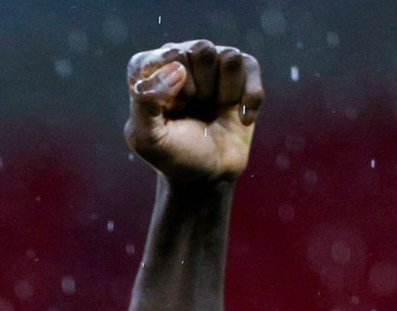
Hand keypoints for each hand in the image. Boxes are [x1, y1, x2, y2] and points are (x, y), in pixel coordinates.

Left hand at [124, 41, 262, 184]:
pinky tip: (241, 118)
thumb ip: (145, 103)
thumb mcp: (148, 139)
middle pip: (201, 50)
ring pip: (229, 57)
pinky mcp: (241, 71)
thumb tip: (176, 68)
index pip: (166, 56)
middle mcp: (180, 58)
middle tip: (192, 111)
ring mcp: (211, 62)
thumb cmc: (173, 155)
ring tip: (212, 110)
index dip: (173, 88)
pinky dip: (249, 98)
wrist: (208, 176)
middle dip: (200, 89)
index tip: (171, 112)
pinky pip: (250, 67)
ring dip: (224, 92)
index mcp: (149, 68)